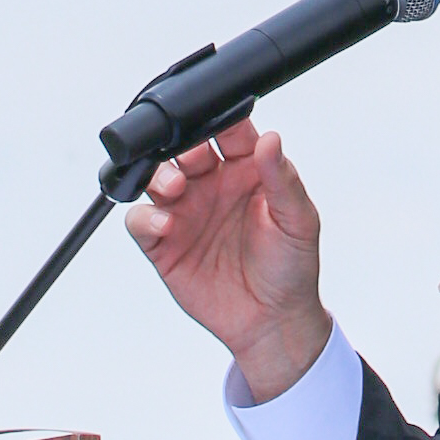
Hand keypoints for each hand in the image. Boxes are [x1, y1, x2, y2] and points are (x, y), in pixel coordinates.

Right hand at [123, 119, 331, 404]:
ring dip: (158, 176)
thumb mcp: (298, 221)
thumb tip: (271, 139)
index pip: (227, 132)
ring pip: (157, 178)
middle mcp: (212, 186)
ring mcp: (185, 213)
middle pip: (184, 149)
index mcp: (246, 171)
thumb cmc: (291, 267)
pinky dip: (145, 218)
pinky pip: (141, 221)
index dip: (218, 120)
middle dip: (180, 144)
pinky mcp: (163, 245)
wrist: (272, 321)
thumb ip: (283, 179)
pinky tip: (164, 225)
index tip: (214, 118)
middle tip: (190, 162)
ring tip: (174, 188)